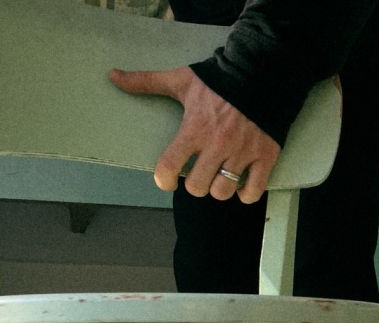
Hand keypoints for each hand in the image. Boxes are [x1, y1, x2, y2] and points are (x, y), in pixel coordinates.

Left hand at [108, 66, 279, 202]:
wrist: (260, 73)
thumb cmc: (218, 80)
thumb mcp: (180, 80)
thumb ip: (146, 82)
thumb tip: (113, 76)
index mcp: (195, 129)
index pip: (170, 166)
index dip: (163, 180)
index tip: (166, 180)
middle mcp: (217, 145)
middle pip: (197, 186)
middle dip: (194, 184)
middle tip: (197, 174)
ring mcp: (242, 153)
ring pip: (223, 191)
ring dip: (218, 189)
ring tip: (219, 178)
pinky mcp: (265, 156)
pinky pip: (253, 190)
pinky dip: (246, 194)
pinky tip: (241, 184)